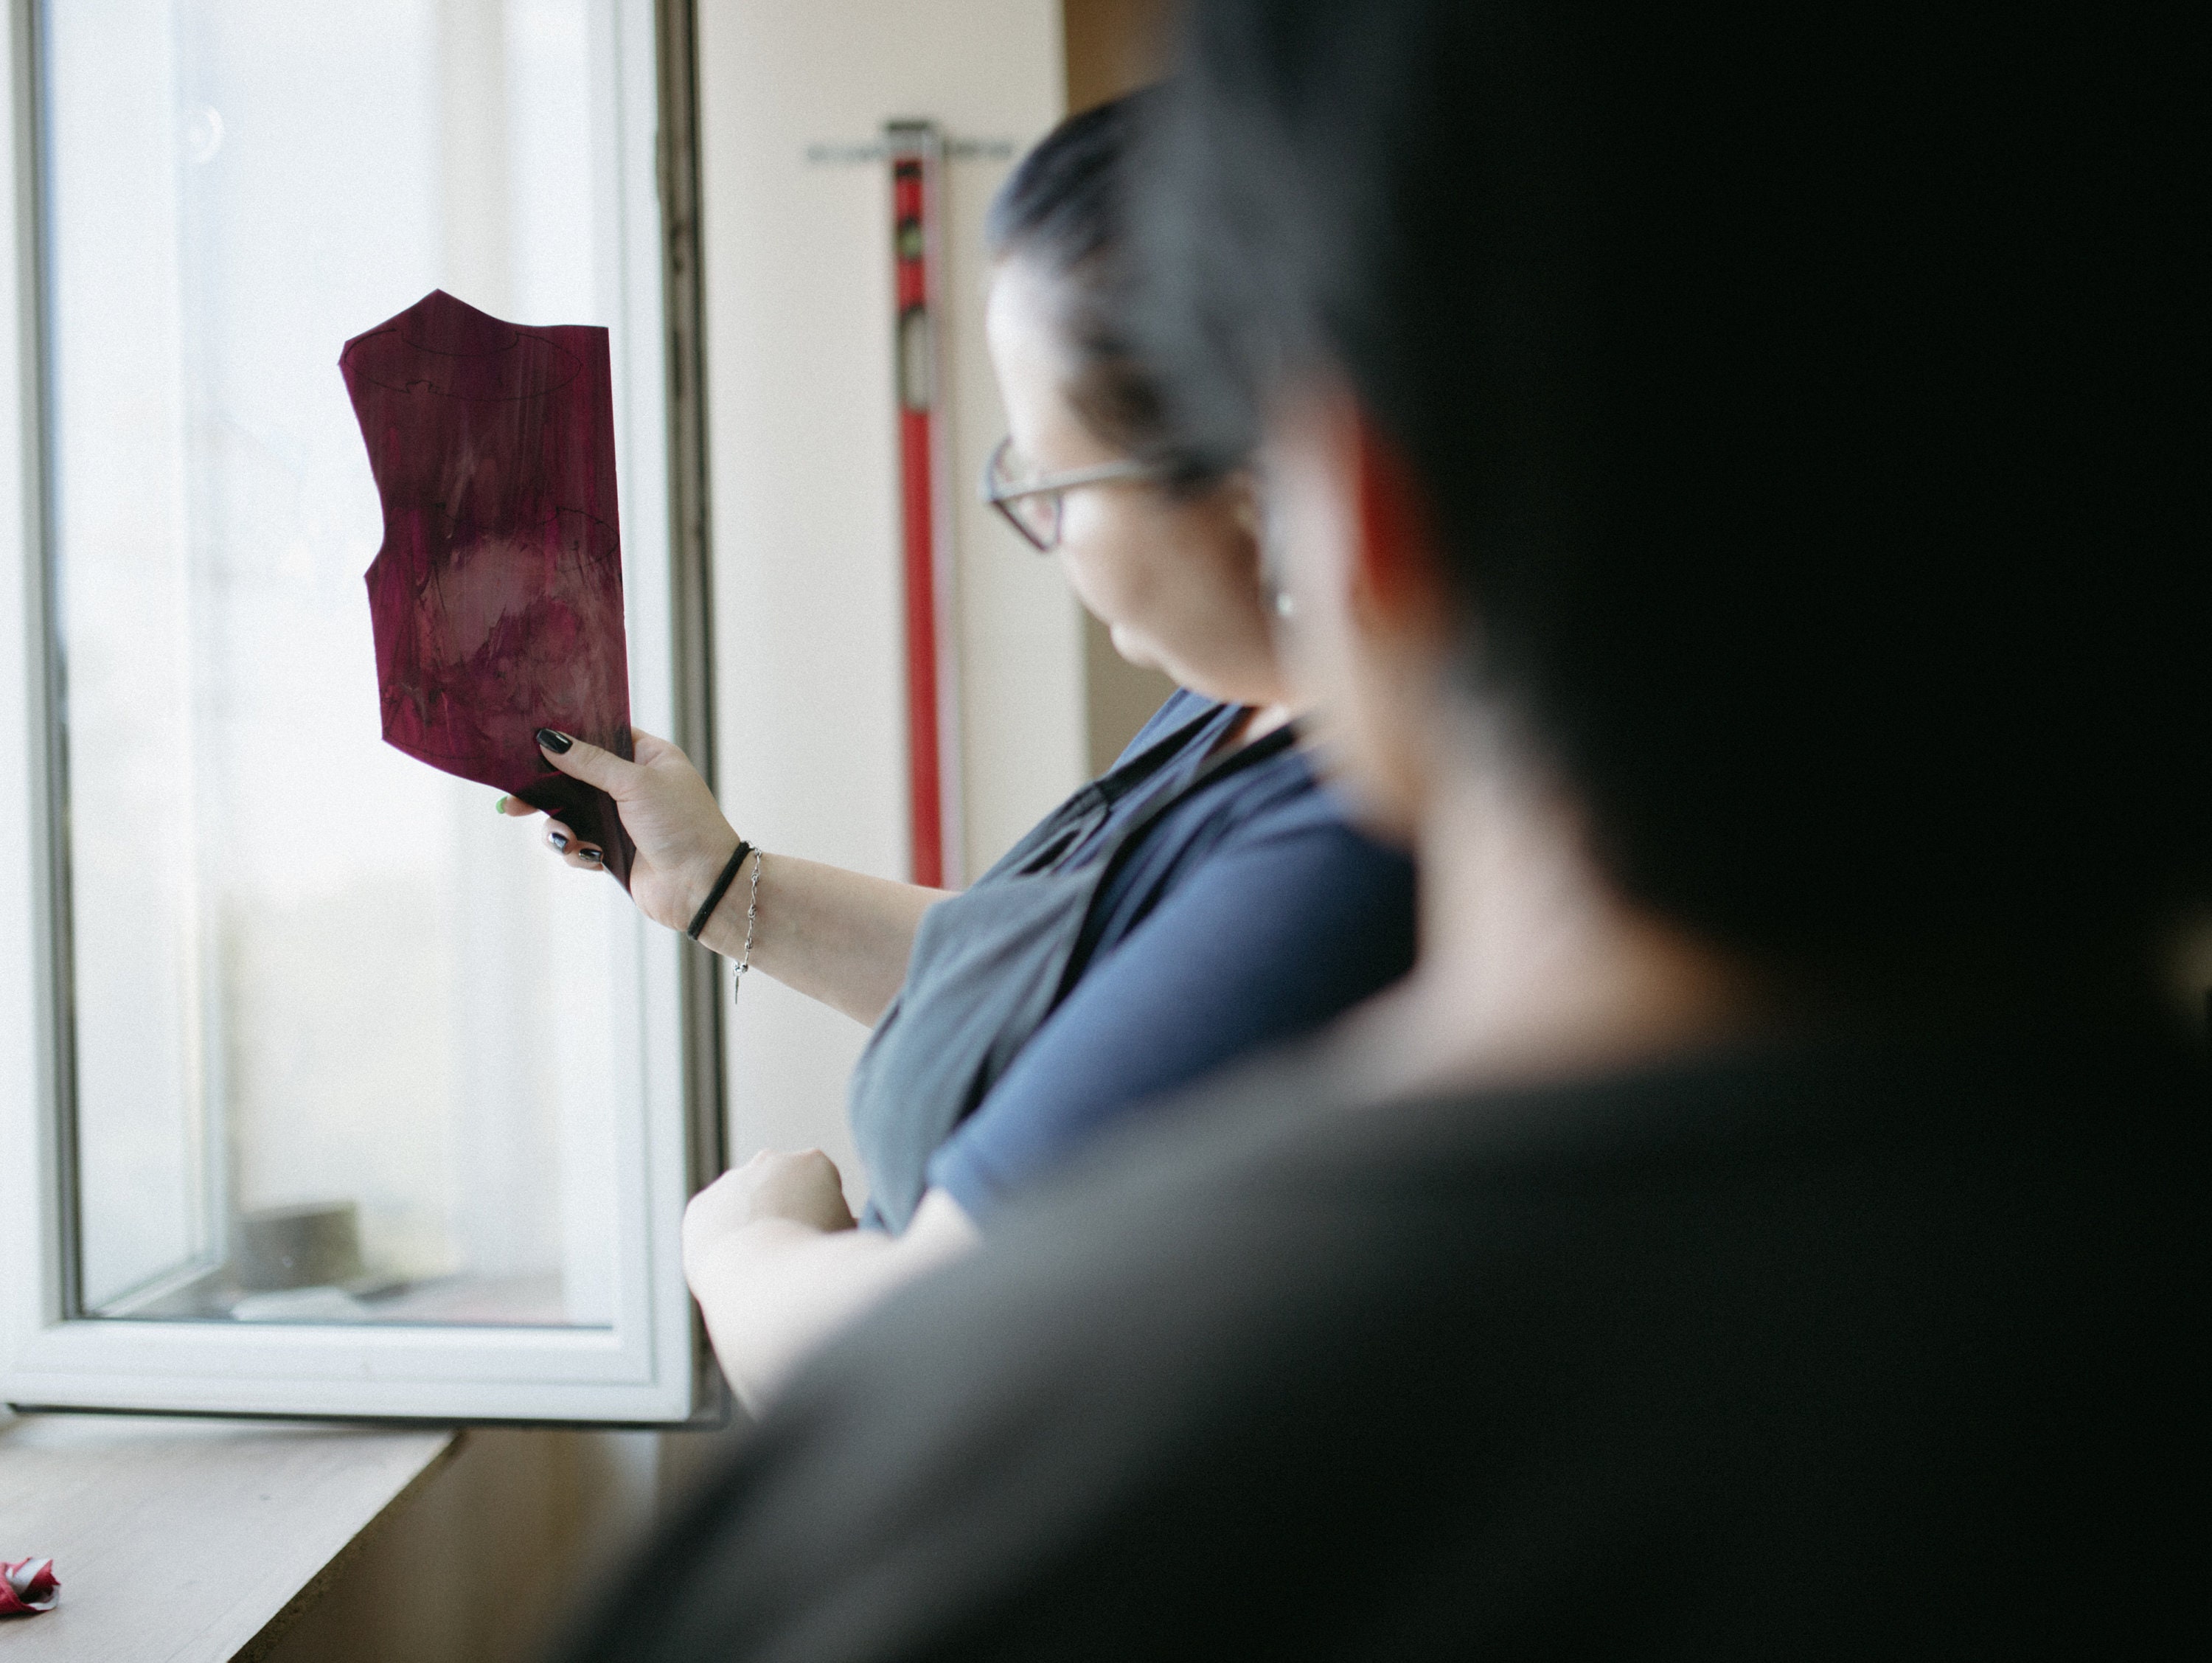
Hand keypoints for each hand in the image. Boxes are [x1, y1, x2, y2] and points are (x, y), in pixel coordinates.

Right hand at [501, 726, 740, 934]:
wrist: (703, 887)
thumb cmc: (682, 825)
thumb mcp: (635, 783)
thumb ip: (590, 762)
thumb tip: (550, 739)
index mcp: (648, 758)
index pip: (600, 736)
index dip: (568, 738)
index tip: (530, 740)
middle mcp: (634, 785)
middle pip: (575, 778)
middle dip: (545, 791)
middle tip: (513, 802)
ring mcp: (623, 820)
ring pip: (570, 815)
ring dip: (560, 827)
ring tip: (563, 839)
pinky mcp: (614, 852)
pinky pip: (578, 845)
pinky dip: (577, 851)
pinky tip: (591, 857)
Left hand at [683, 1150, 856, 1279]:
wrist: (769, 1284)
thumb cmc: (821, 1264)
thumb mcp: (848, 1238)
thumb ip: (843, 1223)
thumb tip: (847, 1225)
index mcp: (814, 1163)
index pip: (821, 1185)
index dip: (823, 1217)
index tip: (819, 1242)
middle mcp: (771, 1161)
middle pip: (781, 1186)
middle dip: (785, 1210)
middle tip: (791, 1250)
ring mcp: (732, 1181)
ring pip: (744, 1202)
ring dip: (751, 1222)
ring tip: (762, 1263)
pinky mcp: (701, 1206)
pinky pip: (713, 1223)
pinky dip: (722, 1239)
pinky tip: (735, 1265)